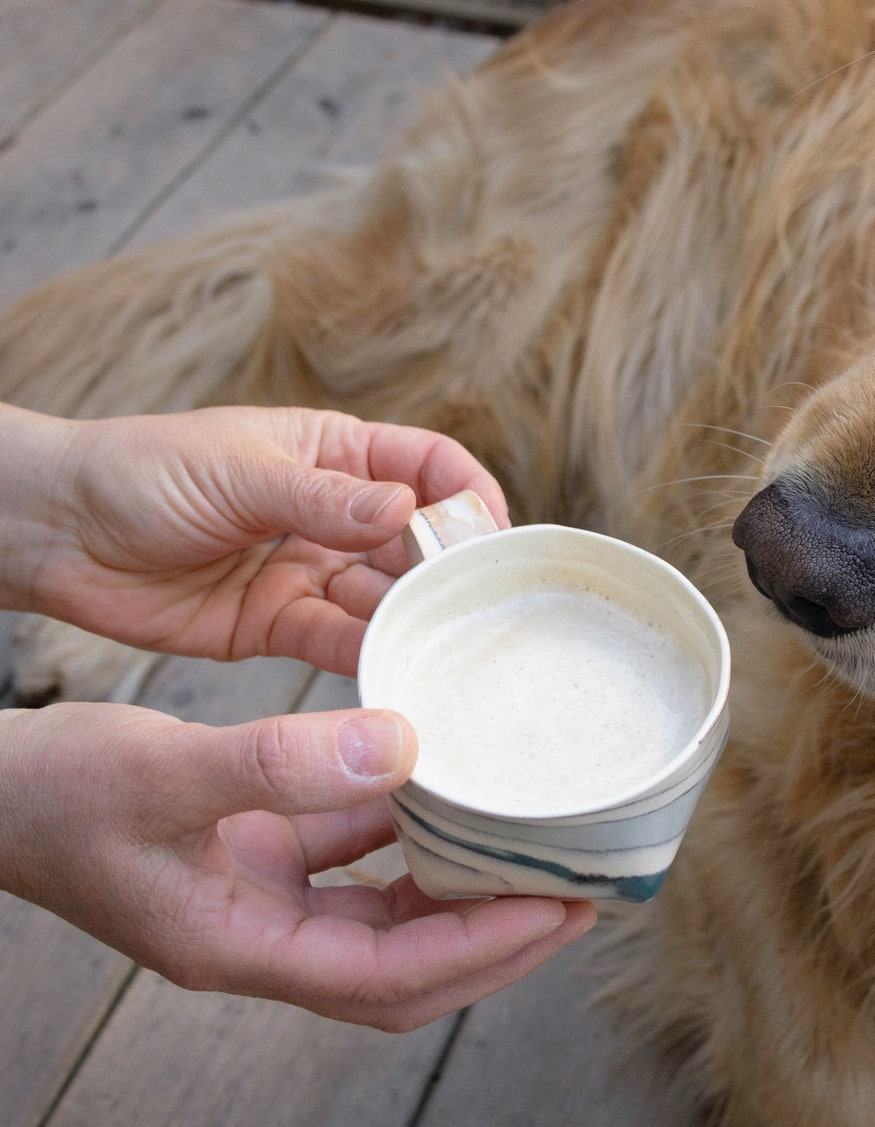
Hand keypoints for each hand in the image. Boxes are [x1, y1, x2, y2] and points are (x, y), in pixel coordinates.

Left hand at [0, 405, 509, 674]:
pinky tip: (396, 674)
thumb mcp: (240, 472)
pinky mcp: (278, 625)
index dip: (468, 497)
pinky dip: (367, 658)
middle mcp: (334, 515)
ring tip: (447, 651)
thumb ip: (323, 498)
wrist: (56, 532)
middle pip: (417, 542)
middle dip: (449, 572)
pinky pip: (337, 643)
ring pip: (383, 599)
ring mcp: (309, 571)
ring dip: (414, 622)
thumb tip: (406, 510)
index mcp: (334, 453)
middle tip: (479, 610)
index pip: (429, 467)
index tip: (492, 538)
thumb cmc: (141, 473)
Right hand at [0, 702, 594, 1030]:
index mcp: (242, 947)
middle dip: (497, 940)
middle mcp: (263, 939)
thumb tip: (404, 746)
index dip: (482, 946)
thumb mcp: (164, 772)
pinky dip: (405, 836)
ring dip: (460, 893)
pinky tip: (442, 789)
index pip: (391, 974)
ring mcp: (262, 904)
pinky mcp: (258, 860)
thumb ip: (279, 763)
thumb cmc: (54, 793)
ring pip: (387, 917)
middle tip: (579, 891)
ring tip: (533, 848)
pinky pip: (353, 861)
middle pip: (408, 969)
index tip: (560, 906)